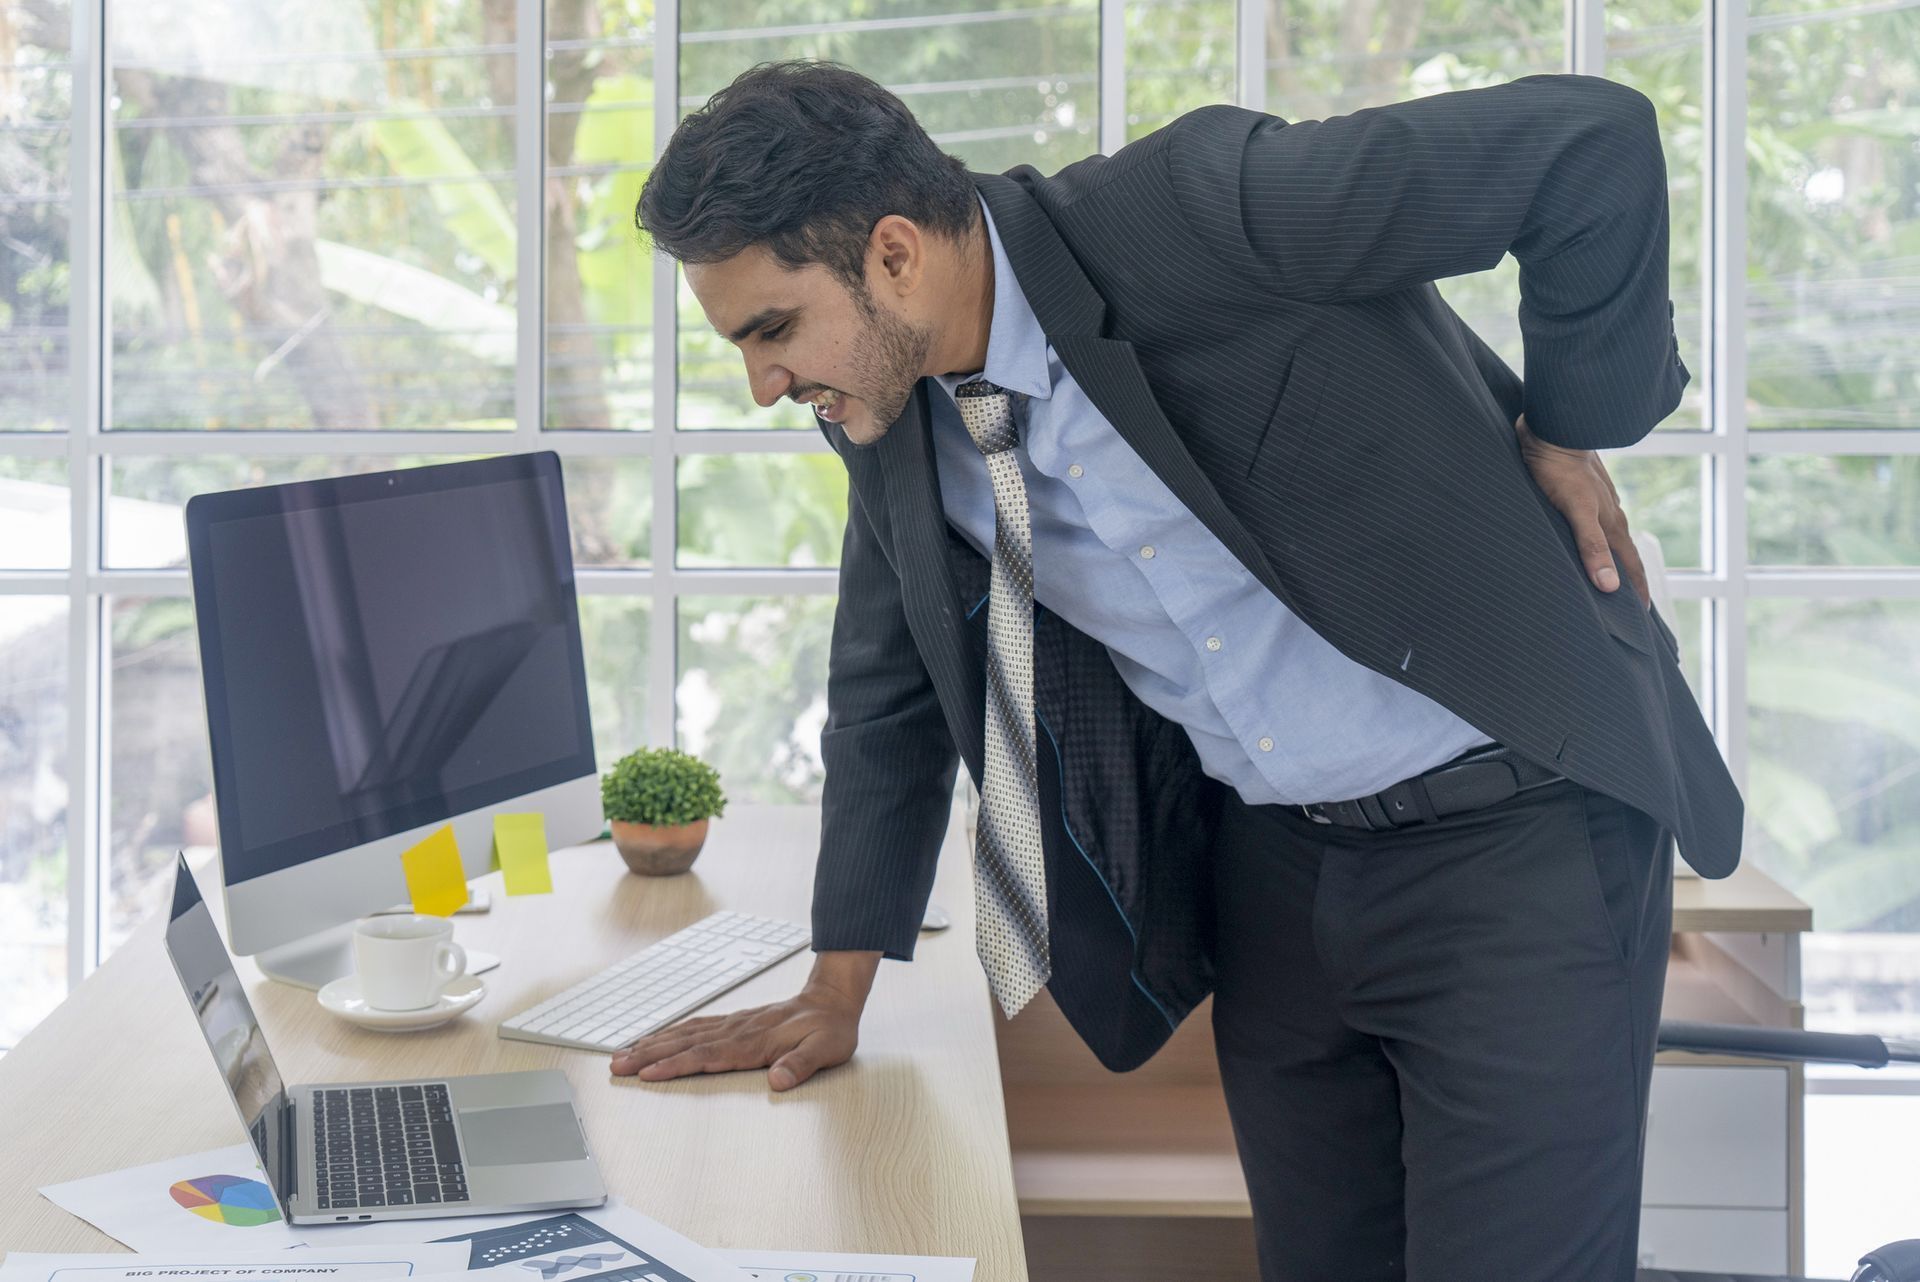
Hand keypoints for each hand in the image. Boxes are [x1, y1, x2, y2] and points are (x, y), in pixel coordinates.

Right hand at [609, 951, 878, 1090]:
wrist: (833, 1000)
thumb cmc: (829, 1029)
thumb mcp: (826, 1050)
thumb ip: (801, 1065)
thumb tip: (779, 1080)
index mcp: (754, 1042)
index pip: (706, 1055)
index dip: (676, 1065)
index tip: (648, 1074)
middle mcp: (737, 1031)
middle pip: (685, 1043)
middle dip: (649, 1055)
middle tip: (617, 1066)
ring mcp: (733, 1024)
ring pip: (685, 1033)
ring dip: (653, 1044)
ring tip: (623, 1054)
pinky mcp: (734, 1022)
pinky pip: (695, 1026)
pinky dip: (671, 1033)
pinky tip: (655, 1038)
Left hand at [1514, 413, 1648, 606]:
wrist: (1554, 425)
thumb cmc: (1559, 469)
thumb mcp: (1575, 511)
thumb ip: (1591, 546)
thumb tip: (1610, 586)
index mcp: (1611, 524)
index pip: (1630, 566)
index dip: (1638, 592)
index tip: (1643, 617)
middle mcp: (1610, 513)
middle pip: (1624, 553)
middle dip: (1630, 580)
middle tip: (1632, 605)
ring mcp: (1598, 499)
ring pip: (1609, 535)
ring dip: (1613, 557)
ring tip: (1611, 575)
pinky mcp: (1583, 486)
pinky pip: (1593, 518)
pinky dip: (1595, 536)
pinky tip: (1587, 536)